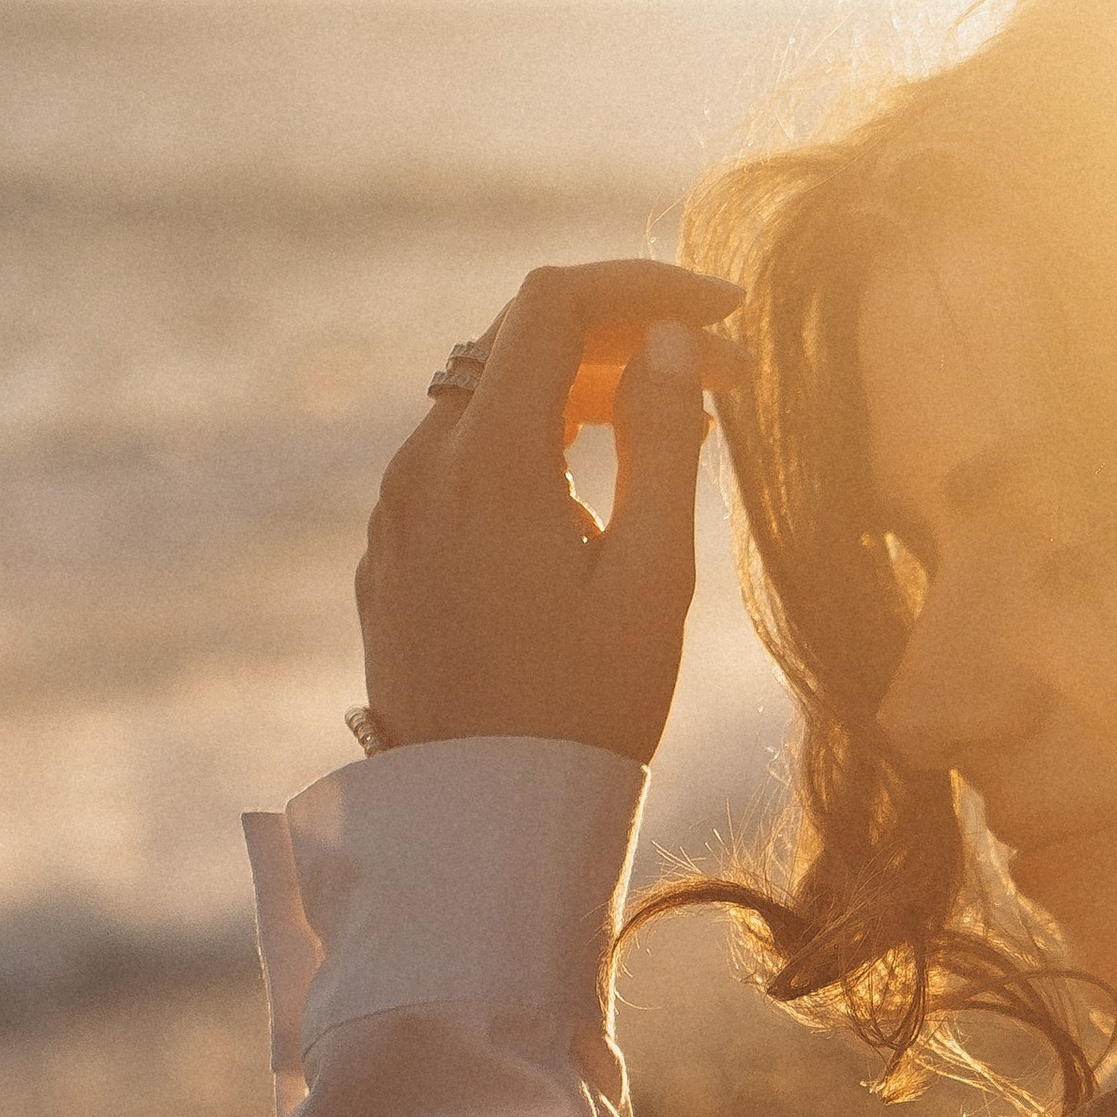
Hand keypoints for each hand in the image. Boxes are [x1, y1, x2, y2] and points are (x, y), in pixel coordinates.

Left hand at [355, 259, 743, 764]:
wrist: (482, 829)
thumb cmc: (585, 713)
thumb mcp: (652, 578)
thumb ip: (664, 442)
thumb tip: (672, 342)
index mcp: (487, 462)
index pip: (556, 304)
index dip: (646, 287)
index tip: (726, 313)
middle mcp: (421, 469)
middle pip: (516, 342)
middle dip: (622, 338)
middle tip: (723, 377)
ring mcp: (395, 515)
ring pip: (483, 401)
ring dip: (576, 392)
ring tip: (667, 429)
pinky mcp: (390, 559)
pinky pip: (457, 465)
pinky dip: (528, 447)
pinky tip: (590, 495)